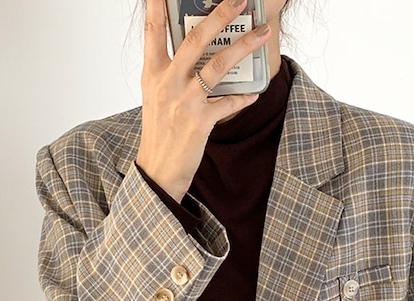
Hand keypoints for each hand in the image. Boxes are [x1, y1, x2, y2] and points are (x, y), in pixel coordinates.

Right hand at [136, 0, 270, 202]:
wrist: (158, 170)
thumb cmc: (159, 132)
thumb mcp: (155, 96)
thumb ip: (169, 71)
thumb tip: (192, 52)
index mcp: (152, 74)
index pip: (153, 31)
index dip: (156, 5)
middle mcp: (167, 83)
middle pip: (195, 40)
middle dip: (219, 16)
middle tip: (238, 0)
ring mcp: (184, 102)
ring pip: (217, 66)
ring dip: (243, 47)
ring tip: (261, 34)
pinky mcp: (200, 122)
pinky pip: (228, 103)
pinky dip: (243, 97)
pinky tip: (253, 93)